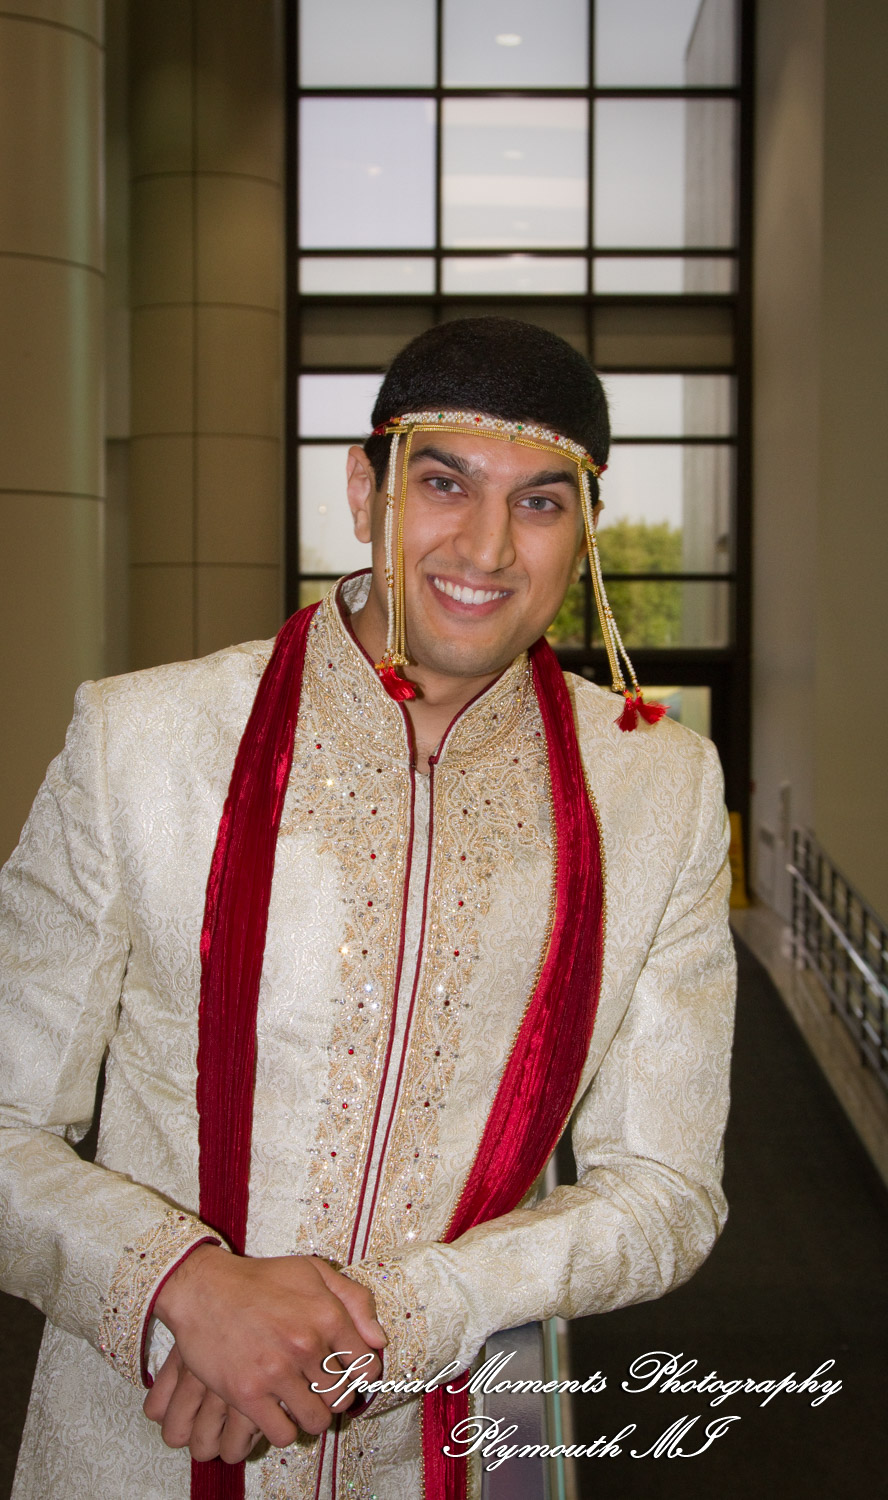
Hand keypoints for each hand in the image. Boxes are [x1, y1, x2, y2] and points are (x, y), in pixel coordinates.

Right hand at [150, 1249, 385, 1447]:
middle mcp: (306, 1344)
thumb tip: (379, 1340)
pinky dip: (283, 1429)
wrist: (204, 1289)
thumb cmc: (261, 1279)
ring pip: (316, 1421)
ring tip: (300, 1402)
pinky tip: (277, 1411)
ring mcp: (276, 1371)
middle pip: (342, 1398)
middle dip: (335, 1397)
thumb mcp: (313, 1272)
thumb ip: (355, 1300)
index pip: (367, 1368)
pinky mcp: (247, 1393)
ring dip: (311, 1416)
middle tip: (319, 1387)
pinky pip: (282, 1434)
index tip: (347, 1374)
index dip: (361, 1375)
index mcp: (327, 1314)